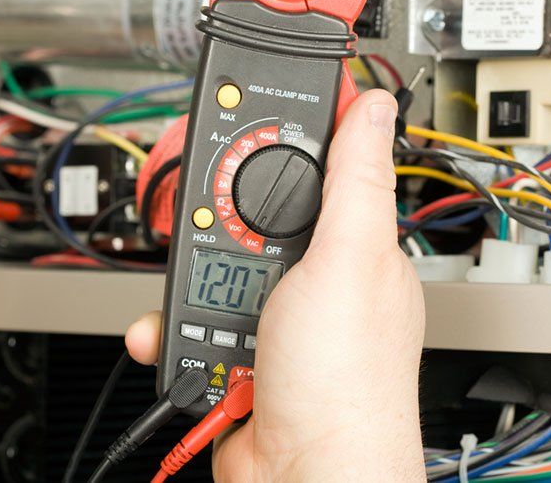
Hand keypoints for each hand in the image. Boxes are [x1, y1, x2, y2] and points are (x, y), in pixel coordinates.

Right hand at [126, 90, 425, 481]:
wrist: (303, 477)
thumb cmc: (346, 379)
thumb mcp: (348, 258)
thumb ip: (355, 179)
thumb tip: (374, 105)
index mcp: (355, 249)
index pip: (318, 172)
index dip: (280, 144)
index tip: (242, 118)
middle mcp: (319, 282)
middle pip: (252, 220)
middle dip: (221, 228)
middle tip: (212, 233)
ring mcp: (278, 320)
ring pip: (216, 271)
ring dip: (191, 286)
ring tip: (198, 300)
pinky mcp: (241, 355)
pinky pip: (195, 323)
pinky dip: (176, 331)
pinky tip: (179, 338)